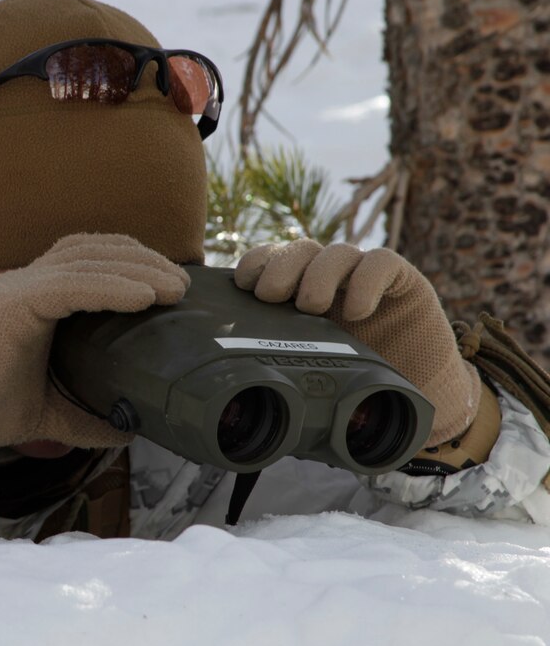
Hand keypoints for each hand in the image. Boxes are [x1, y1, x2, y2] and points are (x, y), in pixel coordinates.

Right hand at [0, 233, 188, 452]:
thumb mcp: (45, 413)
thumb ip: (85, 417)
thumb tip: (129, 430)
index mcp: (30, 298)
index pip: (87, 260)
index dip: (131, 264)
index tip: (169, 288)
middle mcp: (24, 282)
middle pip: (94, 249)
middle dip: (143, 260)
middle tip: (182, 286)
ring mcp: (17, 289)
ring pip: (88, 260)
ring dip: (138, 270)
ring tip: (175, 289)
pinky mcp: (12, 305)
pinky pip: (71, 285)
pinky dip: (111, 287)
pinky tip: (144, 298)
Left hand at [234, 240, 481, 445]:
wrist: (416, 394)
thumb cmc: (354, 383)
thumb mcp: (308, 368)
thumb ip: (278, 357)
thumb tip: (229, 369)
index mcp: (299, 291)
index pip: (274, 259)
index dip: (257, 262)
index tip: (243, 285)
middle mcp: (330, 278)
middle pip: (302, 250)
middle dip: (281, 266)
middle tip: (271, 295)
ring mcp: (365, 276)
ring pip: (338, 252)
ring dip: (319, 275)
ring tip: (311, 306)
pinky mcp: (403, 281)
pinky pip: (383, 264)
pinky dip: (366, 281)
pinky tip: (357, 311)